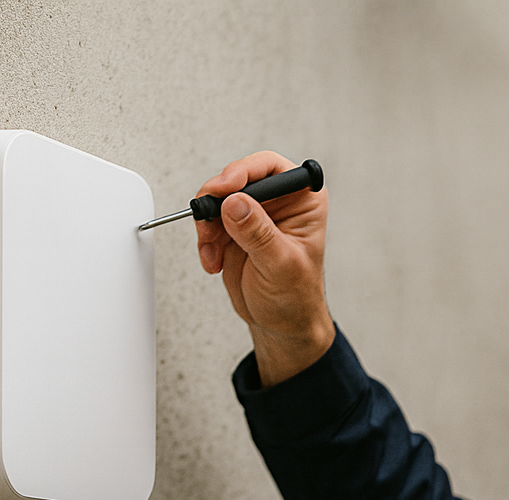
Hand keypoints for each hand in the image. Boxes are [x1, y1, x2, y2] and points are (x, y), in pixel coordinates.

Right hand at [195, 151, 336, 386]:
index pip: (272, 167)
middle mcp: (278, 202)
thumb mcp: (281, 265)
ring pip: (217, 199)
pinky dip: (205, 240)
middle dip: (217, 199)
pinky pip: (208, 222)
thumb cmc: (296, 297)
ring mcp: (253, 215)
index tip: (226, 187)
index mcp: (303, 200)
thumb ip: (259, 234)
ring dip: (207, 223)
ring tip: (212, 250)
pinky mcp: (233, 230)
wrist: (281, 324)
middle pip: (237, 178)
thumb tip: (236, 203)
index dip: (245, 171)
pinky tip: (214, 261)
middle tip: (208, 219)